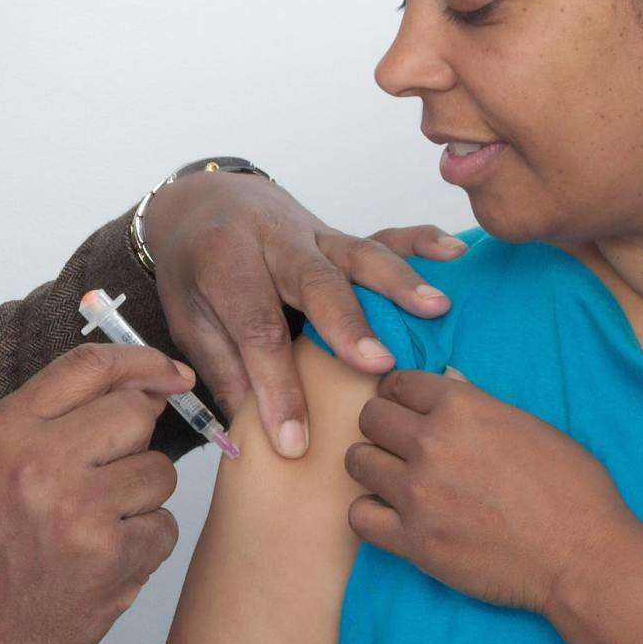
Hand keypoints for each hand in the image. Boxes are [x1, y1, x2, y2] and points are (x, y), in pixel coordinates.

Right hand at [0, 343, 189, 643]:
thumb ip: (56, 416)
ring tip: (96, 523)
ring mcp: (82, 513)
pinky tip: (103, 557)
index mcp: (9, 430)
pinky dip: (144, 543)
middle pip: (136, 414)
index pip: (92, 366)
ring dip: (140, 496)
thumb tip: (144, 388)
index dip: (143, 362)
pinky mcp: (114, 560)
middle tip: (108, 474)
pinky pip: (165, 527)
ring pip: (160, 473)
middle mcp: (44, 463)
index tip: (170, 374)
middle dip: (135, 441)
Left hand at [139, 169, 465, 458]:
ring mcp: (313, 234)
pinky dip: (419, 241)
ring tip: (435, 309)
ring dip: (398, 282)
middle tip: (378, 366)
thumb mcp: (189, 319)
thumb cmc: (195, 269)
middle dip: (347, 325)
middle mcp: (273, 242)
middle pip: (313, 283)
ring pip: (357, 254)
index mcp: (224, 264)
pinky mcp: (340, 235)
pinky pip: (383, 234)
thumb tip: (251, 439)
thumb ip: (224, 372)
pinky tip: (453, 253)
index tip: (294, 442)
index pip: (256, 330)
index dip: (277, 388)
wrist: (203, 202)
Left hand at [344, 368, 635, 614]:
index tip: (403, 407)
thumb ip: (478, 403)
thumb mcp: (530, 426)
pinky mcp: (413, 541)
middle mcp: (432, 444)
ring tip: (392, 478)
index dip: (399, 393)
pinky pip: (359, 516)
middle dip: (382, 426)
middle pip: (370, 418)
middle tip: (397, 444)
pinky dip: (370, 513)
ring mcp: (418, 493)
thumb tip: (446, 380)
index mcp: (462, 407)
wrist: (584, 556)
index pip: (400, 382)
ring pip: (357, 462)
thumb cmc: (573, 489)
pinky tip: (391, 515)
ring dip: (372, 466)